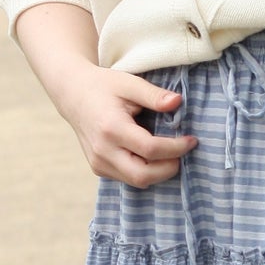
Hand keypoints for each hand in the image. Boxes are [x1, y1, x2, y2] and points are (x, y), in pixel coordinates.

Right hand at [59, 63, 196, 184]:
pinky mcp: (98, 168)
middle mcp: (102, 150)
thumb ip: (154, 95)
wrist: (73, 95)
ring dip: (158, 172)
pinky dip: (145, 171)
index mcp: (111, 128)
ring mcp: (98, 162)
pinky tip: (153, 156)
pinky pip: (128, 178)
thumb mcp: (129, 83)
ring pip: (136, 181)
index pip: (150, 149)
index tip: (191, 140)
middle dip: (169, 169)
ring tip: (170, 153)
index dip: (175, 148)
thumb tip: (178, 102)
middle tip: (183, 153)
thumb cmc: (103, 86)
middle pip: (143, 175)